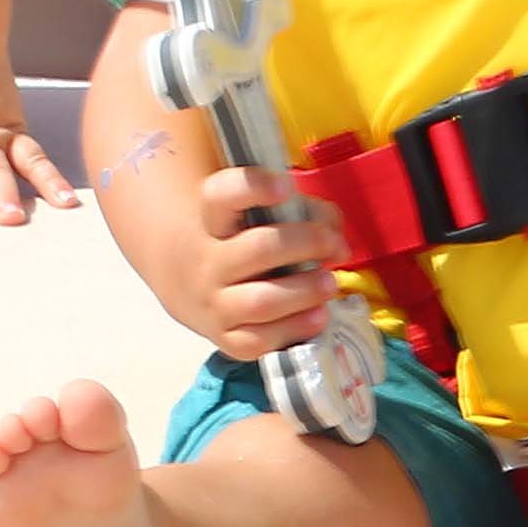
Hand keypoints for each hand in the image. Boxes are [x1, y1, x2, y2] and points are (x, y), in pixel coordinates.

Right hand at [174, 165, 347, 359]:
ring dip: (305, 292)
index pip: (221, 195)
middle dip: (305, 244)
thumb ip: (303, 211)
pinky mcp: (226, 339)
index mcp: (213, 220)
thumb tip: (337, 238)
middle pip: (258, 248)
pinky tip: (318, 315)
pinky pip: (261, 341)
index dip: (254, 186)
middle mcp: (207, 261)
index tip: (285, 185)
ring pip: (262, 301)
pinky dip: (295, 329)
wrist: (191, 285)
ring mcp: (214, 303)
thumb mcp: (258, 215)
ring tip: (330, 283)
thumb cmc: (240, 242)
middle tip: (331, 244)